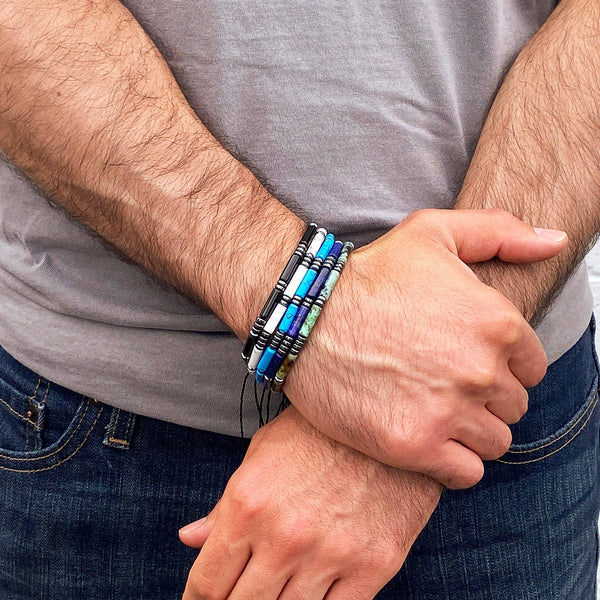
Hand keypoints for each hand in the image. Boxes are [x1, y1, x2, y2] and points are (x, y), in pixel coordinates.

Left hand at [179, 407, 440, 599]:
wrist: (390, 415)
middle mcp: (284, 536)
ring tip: (276, 591)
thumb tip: (189, 538)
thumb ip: (223, 504)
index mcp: (248, 504)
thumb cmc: (320, 430)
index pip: (207, 583)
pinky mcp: (373, 566)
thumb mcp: (263, 452)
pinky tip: (309, 598)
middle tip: (240, 594)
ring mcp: (330, 555)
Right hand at [284, 209, 566, 487]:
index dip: (500, 366)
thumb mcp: (432, 233)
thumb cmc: (368, 276)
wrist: (306, 316)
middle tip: (442, 383)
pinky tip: (426, 436)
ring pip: (493, 441)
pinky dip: (452, 461)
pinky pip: (465, 473)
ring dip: (470, 431)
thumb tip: (553, 241)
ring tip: (432, 409)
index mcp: (496, 324)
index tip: (466, 360)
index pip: (532, 368)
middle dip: (485, 398)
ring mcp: (449, 411)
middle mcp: (480, 371)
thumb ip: (500, 231)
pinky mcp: (415, 445)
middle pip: (512, 406)